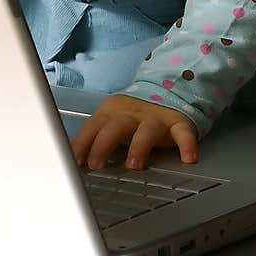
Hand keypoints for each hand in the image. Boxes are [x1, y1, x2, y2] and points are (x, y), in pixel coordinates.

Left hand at [70, 93, 198, 171]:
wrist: (168, 89)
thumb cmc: (132, 115)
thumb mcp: (110, 120)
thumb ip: (93, 136)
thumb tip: (68, 158)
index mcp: (112, 112)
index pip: (93, 126)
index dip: (82, 143)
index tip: (73, 162)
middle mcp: (132, 114)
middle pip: (116, 126)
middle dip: (104, 144)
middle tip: (96, 165)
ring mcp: (156, 119)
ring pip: (147, 130)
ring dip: (139, 147)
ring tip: (134, 165)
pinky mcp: (178, 124)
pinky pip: (184, 134)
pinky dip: (187, 145)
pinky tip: (188, 158)